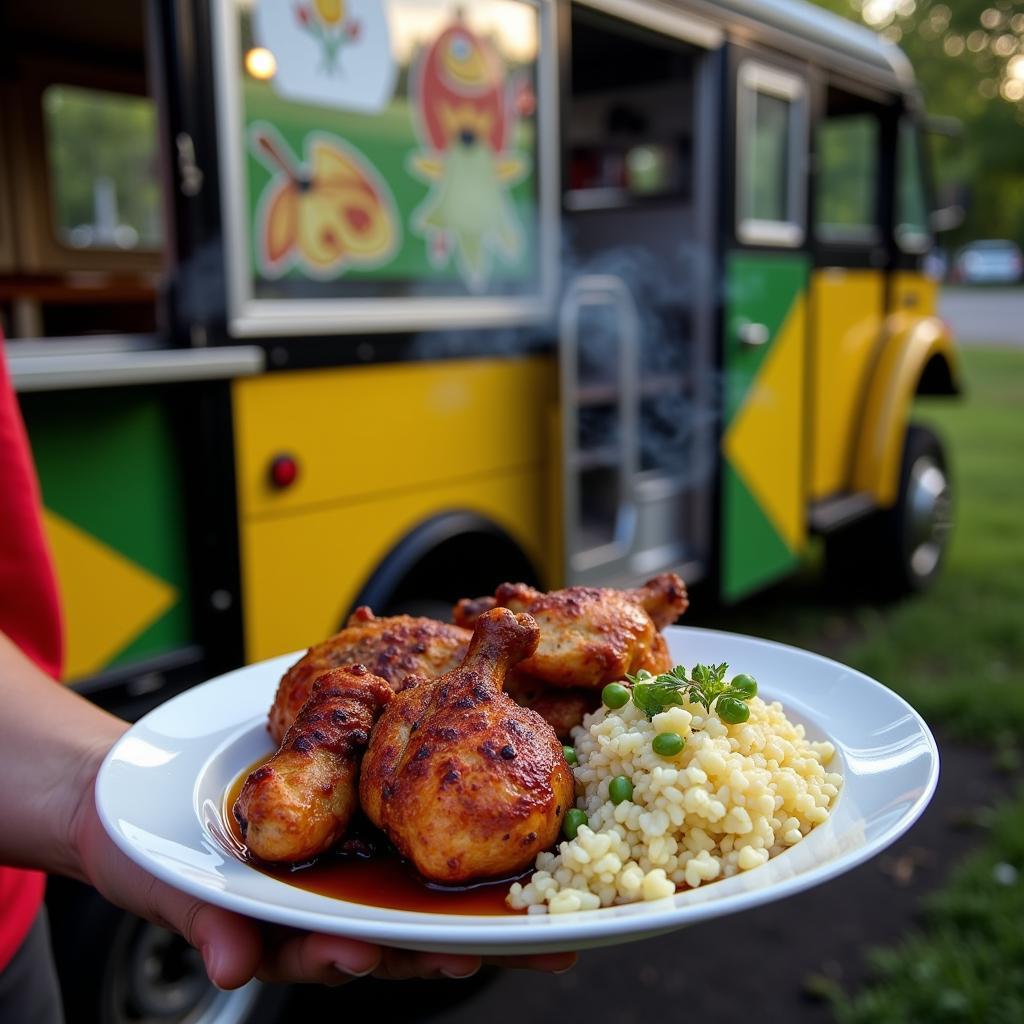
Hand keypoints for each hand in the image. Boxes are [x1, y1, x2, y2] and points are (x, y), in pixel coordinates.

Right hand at [71, 753, 575, 987]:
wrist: (150, 794)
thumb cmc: (159, 852)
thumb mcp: (177, 888)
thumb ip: (206, 923)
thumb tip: (228, 968)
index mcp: (301, 928)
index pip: (359, 954)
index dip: (407, 960)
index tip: (447, 959)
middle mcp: (338, 896)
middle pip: (410, 925)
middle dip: (468, 935)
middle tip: (527, 941)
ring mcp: (351, 854)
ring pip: (417, 876)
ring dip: (473, 884)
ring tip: (535, 895)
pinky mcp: (356, 806)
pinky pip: (400, 809)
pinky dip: (441, 808)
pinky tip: (488, 798)